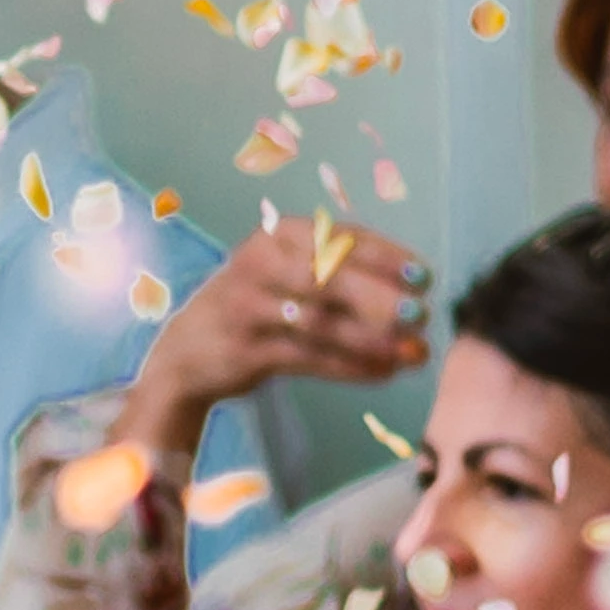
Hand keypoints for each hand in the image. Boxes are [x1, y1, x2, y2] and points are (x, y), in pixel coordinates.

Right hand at [116, 209, 427, 467]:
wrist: (185, 353)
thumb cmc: (256, 307)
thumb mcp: (289, 273)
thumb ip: (343, 274)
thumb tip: (416, 296)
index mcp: (276, 235)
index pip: (340, 238)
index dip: (387, 258)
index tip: (424, 278)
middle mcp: (258, 264)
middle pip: (330, 277)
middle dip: (381, 298)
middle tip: (421, 315)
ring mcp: (247, 307)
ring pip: (320, 322)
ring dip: (372, 340)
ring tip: (410, 354)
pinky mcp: (245, 350)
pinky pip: (308, 358)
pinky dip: (350, 367)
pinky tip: (382, 374)